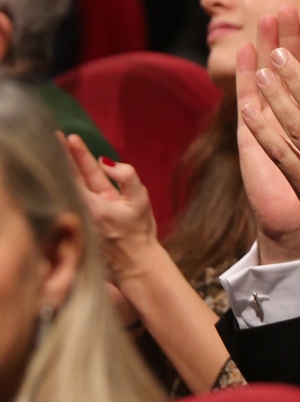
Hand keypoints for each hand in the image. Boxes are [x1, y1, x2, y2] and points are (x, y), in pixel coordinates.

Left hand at [63, 134, 158, 284]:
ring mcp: (83, 216)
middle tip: (56, 137)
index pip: (75, 176)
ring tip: (65, 146)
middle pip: (71, 179)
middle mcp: (83, 211)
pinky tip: (73, 168)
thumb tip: (108, 161)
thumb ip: (127, 177)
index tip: (64, 138)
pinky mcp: (86, 219)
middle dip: (65, 156)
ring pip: (76, 186)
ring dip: (71, 166)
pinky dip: (77, 180)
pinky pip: (80, 195)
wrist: (136, 263)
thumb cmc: (139, 233)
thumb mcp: (141, 201)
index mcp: (94, 207)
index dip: (69, 156)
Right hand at [235, 8, 299, 262]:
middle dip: (288, 41)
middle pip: (291, 73)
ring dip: (266, 55)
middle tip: (282, 8)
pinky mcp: (258, 148)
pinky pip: (252, 113)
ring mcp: (277, 132)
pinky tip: (244, 62)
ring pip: (270, 86)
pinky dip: (246, 88)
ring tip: (262, 24)